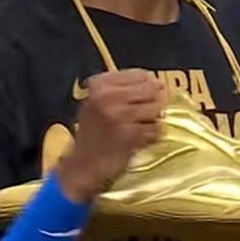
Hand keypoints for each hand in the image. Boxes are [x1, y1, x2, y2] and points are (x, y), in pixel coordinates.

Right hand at [56, 70, 165, 203]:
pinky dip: (153, 134)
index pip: (141, 74)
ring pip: (156, 108)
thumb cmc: (93, 132)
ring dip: (155, 118)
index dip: (149, 85)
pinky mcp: (130, 135)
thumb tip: (157, 81)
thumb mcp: (97, 102)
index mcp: (100, 85)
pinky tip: (141, 139)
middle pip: (151, 89)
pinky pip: (156, 128)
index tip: (145, 96)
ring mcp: (119, 115)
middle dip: (155, 101)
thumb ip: (122, 88)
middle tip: (146, 114)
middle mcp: (108, 97)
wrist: (82, 166)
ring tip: (142, 126)